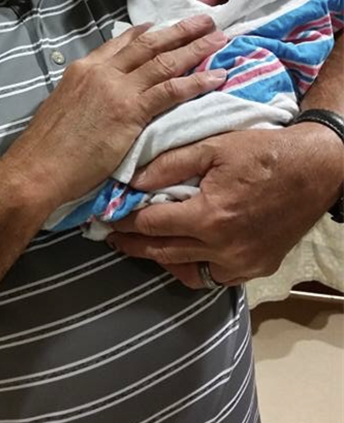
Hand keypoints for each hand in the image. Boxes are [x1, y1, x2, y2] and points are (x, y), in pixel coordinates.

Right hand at [5, 16, 226, 210]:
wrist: (38, 167)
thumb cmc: (46, 148)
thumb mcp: (63, 107)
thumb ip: (84, 95)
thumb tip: (98, 98)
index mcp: (83, 69)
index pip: (120, 43)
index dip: (144, 33)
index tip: (160, 26)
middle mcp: (101, 71)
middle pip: (148, 44)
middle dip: (179, 31)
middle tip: (204, 21)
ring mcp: (117, 89)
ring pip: (164, 61)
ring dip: (195, 48)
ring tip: (219, 38)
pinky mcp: (130, 110)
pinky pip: (171, 90)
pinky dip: (196, 82)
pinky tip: (216, 76)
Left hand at [107, 124, 343, 288]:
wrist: (316, 169)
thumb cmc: (265, 153)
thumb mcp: (215, 147)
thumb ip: (170, 163)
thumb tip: (132, 180)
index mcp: (210, 216)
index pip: (151, 225)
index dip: (124, 220)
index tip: (107, 217)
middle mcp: (224, 248)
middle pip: (163, 253)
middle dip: (133, 245)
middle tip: (111, 238)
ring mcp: (242, 263)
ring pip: (187, 271)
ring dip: (162, 259)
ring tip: (142, 246)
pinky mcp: (256, 268)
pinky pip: (215, 276)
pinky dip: (196, 266)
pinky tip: (184, 252)